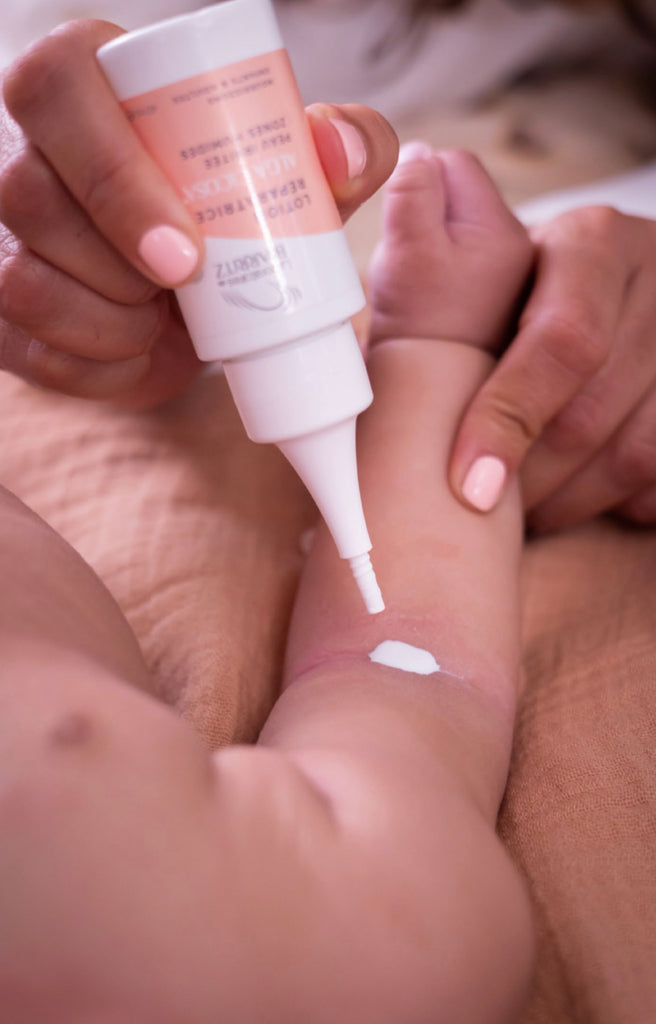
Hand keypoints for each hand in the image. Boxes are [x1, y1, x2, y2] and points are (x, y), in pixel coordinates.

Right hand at [0, 20, 397, 407]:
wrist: (194, 293)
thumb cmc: (238, 215)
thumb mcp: (296, 175)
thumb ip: (339, 150)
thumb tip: (339, 152)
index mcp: (87, 85)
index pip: (57, 86)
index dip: (114, 175)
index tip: (185, 253)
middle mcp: (23, 149)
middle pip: (29, 192)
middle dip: (118, 265)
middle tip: (187, 291)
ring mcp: (1, 233)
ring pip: (22, 281)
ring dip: (110, 322)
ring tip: (162, 316)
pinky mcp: (1, 310)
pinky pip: (28, 352)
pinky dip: (97, 367)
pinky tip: (137, 350)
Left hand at [448, 205, 655, 526]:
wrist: (612, 286)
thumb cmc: (524, 291)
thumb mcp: (491, 265)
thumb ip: (443, 268)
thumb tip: (400, 242)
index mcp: (593, 241)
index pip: (562, 341)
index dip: (511, 419)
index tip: (469, 486)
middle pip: (590, 412)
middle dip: (529, 478)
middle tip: (482, 507)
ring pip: (633, 454)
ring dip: (569, 501)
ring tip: (523, 511)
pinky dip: (621, 503)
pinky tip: (581, 500)